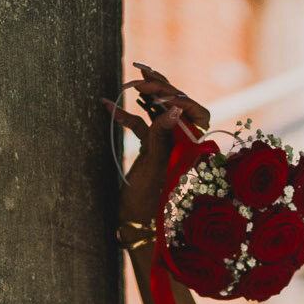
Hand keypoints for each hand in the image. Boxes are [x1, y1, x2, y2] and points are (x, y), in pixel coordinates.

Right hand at [103, 63, 210, 227]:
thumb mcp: (154, 165)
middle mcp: (181, 144)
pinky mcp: (149, 148)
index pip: (196, 112)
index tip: (164, 94)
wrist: (134, 223)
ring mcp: (165, 145)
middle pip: (176, 106)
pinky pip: (140, 124)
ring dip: (145, 95)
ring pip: (158, 111)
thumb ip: (162, 135)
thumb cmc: (146, 201)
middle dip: (160, 89)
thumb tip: (175, 108)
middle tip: (141, 79)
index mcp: (190, 148)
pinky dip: (125, 115)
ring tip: (132, 83)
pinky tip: (107, 106)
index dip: (183, 98)